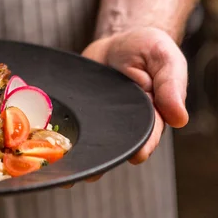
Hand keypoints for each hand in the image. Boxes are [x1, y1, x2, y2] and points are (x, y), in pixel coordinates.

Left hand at [62, 27, 188, 186]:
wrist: (116, 42)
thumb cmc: (146, 49)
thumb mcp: (163, 57)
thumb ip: (171, 84)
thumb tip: (180, 119)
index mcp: (150, 118)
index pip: (146, 136)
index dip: (140, 146)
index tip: (135, 156)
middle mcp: (122, 127)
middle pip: (112, 148)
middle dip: (100, 161)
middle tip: (86, 175)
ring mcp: (98, 123)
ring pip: (87, 144)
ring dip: (74, 156)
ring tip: (58, 169)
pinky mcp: (77, 116)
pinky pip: (65, 129)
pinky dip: (52, 137)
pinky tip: (37, 146)